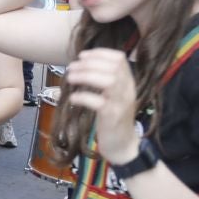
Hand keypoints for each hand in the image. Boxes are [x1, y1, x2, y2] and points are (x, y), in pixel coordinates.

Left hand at [64, 48, 140, 162]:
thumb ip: (104, 81)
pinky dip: (83, 97)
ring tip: (70, 78)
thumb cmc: (113, 118)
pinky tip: (73, 98)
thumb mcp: (113, 96)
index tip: (82, 56)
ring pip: (109, 82)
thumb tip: (82, 66)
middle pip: (113, 68)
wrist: (122, 144)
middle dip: (89, 64)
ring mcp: (121, 103)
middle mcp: (128, 90)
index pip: (120, 59)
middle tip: (71, 68)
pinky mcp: (112, 117)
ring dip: (86, 76)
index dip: (100, 54)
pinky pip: (99, 103)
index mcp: (128, 82)